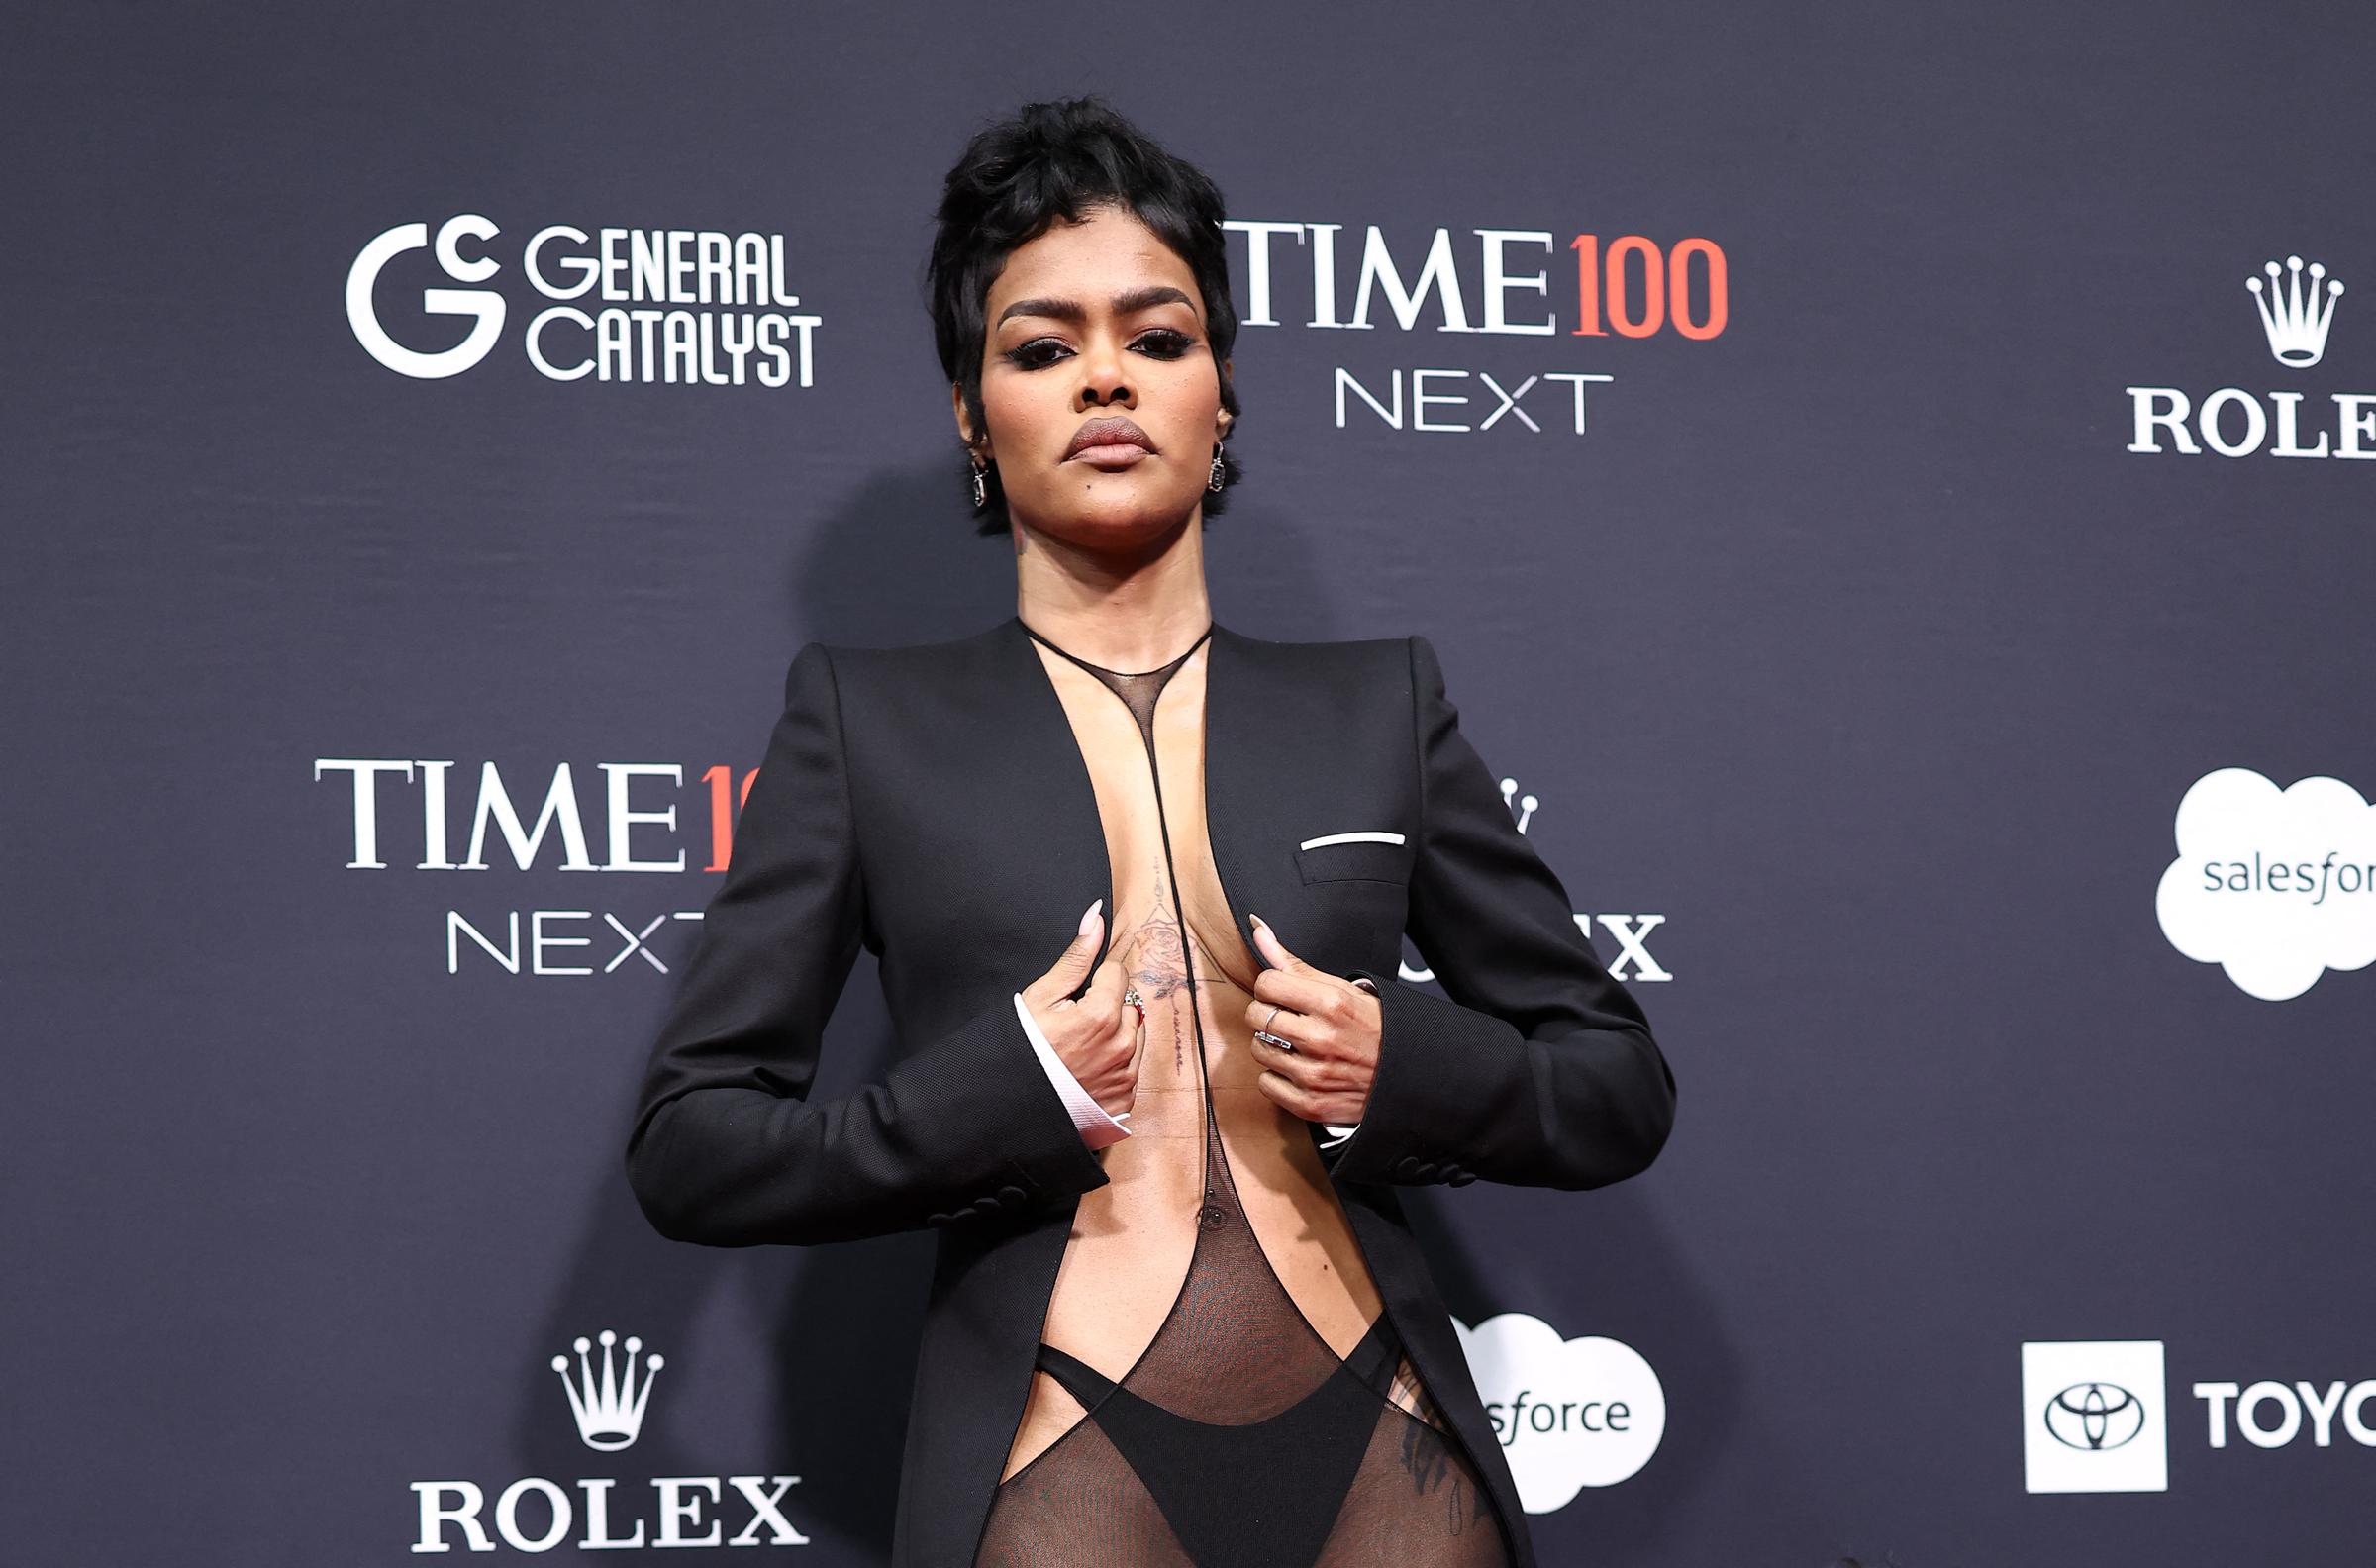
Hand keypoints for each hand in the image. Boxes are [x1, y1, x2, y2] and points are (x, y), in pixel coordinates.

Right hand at [1020, 899, 1145, 1121]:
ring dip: (1117, 1033)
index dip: (1094, 980)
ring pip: (1135, 1034)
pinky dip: (1116, 1063)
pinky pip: (1132, 1066)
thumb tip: (1096, 916)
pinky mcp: (1125, 1097)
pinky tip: (1089, 1067)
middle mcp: (1122, 1044)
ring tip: (1081, 1046)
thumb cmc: (1022, 1046)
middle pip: (1129, 1003)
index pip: (1117, 973)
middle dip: (1108, 1005)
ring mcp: (1125, 1074)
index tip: (1075, 997)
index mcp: (1103, 1014)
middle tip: (1075, 1022)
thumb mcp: (1041, 996)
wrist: (1010, 1103)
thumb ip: (1075, 957)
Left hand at [1242, 914, 1378, 1125]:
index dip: (1272, 987)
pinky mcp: (1310, 1104)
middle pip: (1256, 1016)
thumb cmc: (1374, 1028)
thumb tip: (1257, 929)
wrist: (1407, 1075)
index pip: (1266, 983)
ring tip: (1296, 1044)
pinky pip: (1266, 1083)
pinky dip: (1278, 1077)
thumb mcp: (1343, 989)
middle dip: (1268, 1014)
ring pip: (1258, 1049)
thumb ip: (1295, 964)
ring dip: (1272, 1045)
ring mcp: (1314, 1074)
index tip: (1284, 994)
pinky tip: (1298, 1069)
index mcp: (1331, 1004)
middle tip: (1289, 1019)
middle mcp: (1321, 1039)